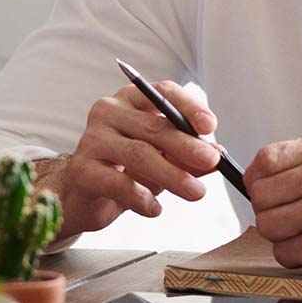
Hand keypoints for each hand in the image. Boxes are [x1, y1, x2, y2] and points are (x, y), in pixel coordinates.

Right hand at [37, 80, 224, 236]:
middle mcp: (108, 112)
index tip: (209, 126)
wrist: (84, 196)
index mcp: (131, 100)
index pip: (162, 92)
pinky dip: (141, 198)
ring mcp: (92, 139)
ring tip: (195, 192)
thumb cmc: (125, 170)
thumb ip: (187, 156)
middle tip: (212, 161)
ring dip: (172, 175)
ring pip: (139, 154)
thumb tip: (218, 155)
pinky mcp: (82, 170)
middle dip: (187, 145)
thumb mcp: (162, 159)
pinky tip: (155, 209)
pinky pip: (118, 183)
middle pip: (153, 126)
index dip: (188, 107)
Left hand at [244, 134, 301, 275]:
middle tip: (290, 217)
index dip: (257, 179)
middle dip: (268, 210)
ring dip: (280, 235)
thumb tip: (255, 177)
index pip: (264, 159)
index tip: (264, 190)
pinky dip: (294, 257)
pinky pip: (283, 253)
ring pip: (266, 225)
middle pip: (260, 194)